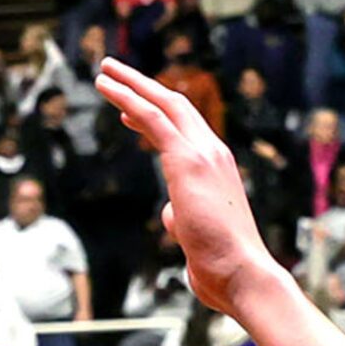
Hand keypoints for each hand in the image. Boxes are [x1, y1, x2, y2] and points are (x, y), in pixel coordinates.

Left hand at [98, 58, 282, 314]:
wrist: (241, 274)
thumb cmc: (220, 264)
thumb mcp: (194, 235)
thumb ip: (182, 217)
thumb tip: (172, 214)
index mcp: (217, 168)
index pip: (185, 129)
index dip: (155, 115)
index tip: (129, 112)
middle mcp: (214, 153)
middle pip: (176, 104)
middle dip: (142, 86)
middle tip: (113, 72)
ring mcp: (204, 154)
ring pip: (163, 104)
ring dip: (131, 84)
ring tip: (103, 72)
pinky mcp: (189, 161)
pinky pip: (153, 119)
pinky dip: (129, 99)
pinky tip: (107, 89)